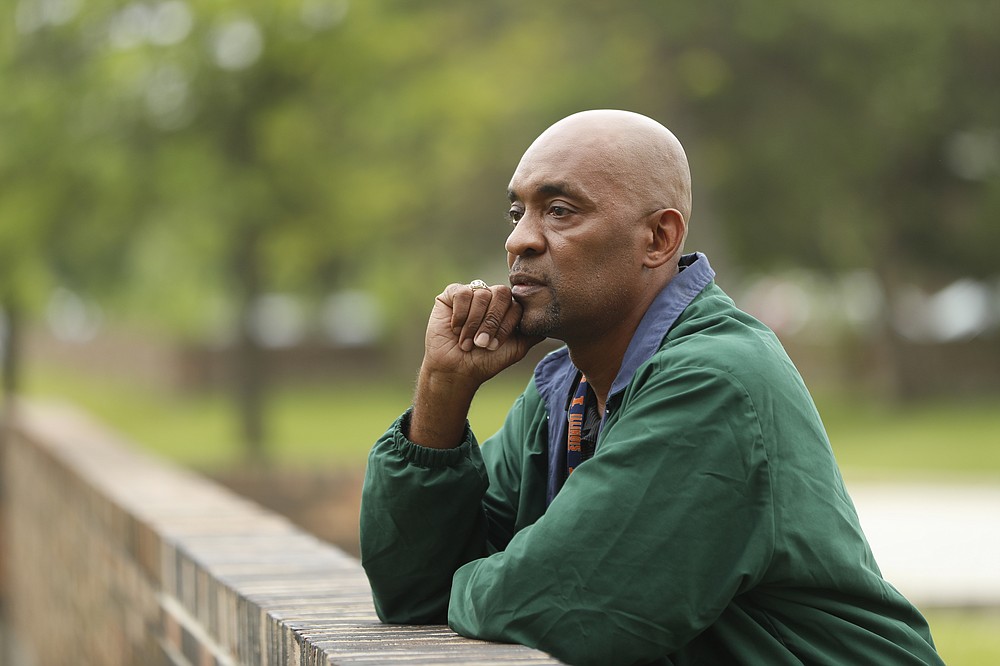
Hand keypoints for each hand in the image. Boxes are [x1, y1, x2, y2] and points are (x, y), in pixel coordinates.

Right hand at [409, 282, 543, 447]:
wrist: (456, 371)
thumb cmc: (485, 361)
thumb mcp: (516, 348)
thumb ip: (533, 333)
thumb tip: (552, 322)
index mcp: (506, 308)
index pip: (516, 302)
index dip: (506, 324)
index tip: (495, 346)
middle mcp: (490, 298)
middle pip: (502, 293)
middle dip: (492, 322)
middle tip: (482, 343)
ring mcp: (472, 294)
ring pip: (482, 294)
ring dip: (474, 323)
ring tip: (467, 342)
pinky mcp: (452, 294)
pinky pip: (463, 293)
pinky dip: (461, 315)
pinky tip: (455, 329)